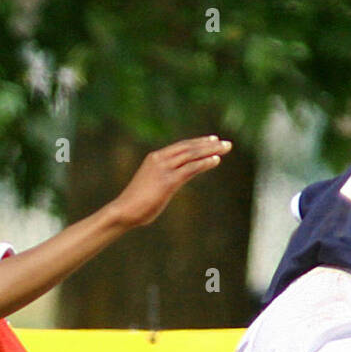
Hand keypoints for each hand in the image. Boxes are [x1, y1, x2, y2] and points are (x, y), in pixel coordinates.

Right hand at [111, 136, 232, 228]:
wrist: (124, 211)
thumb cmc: (136, 204)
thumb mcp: (150, 187)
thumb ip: (162, 181)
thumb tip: (170, 186)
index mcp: (155, 158)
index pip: (181, 146)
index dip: (198, 143)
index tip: (212, 141)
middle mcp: (160, 159)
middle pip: (189, 147)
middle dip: (209, 145)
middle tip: (226, 143)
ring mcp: (164, 169)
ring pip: (191, 155)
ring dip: (210, 151)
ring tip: (226, 148)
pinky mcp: (168, 181)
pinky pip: (190, 168)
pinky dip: (204, 163)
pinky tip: (216, 160)